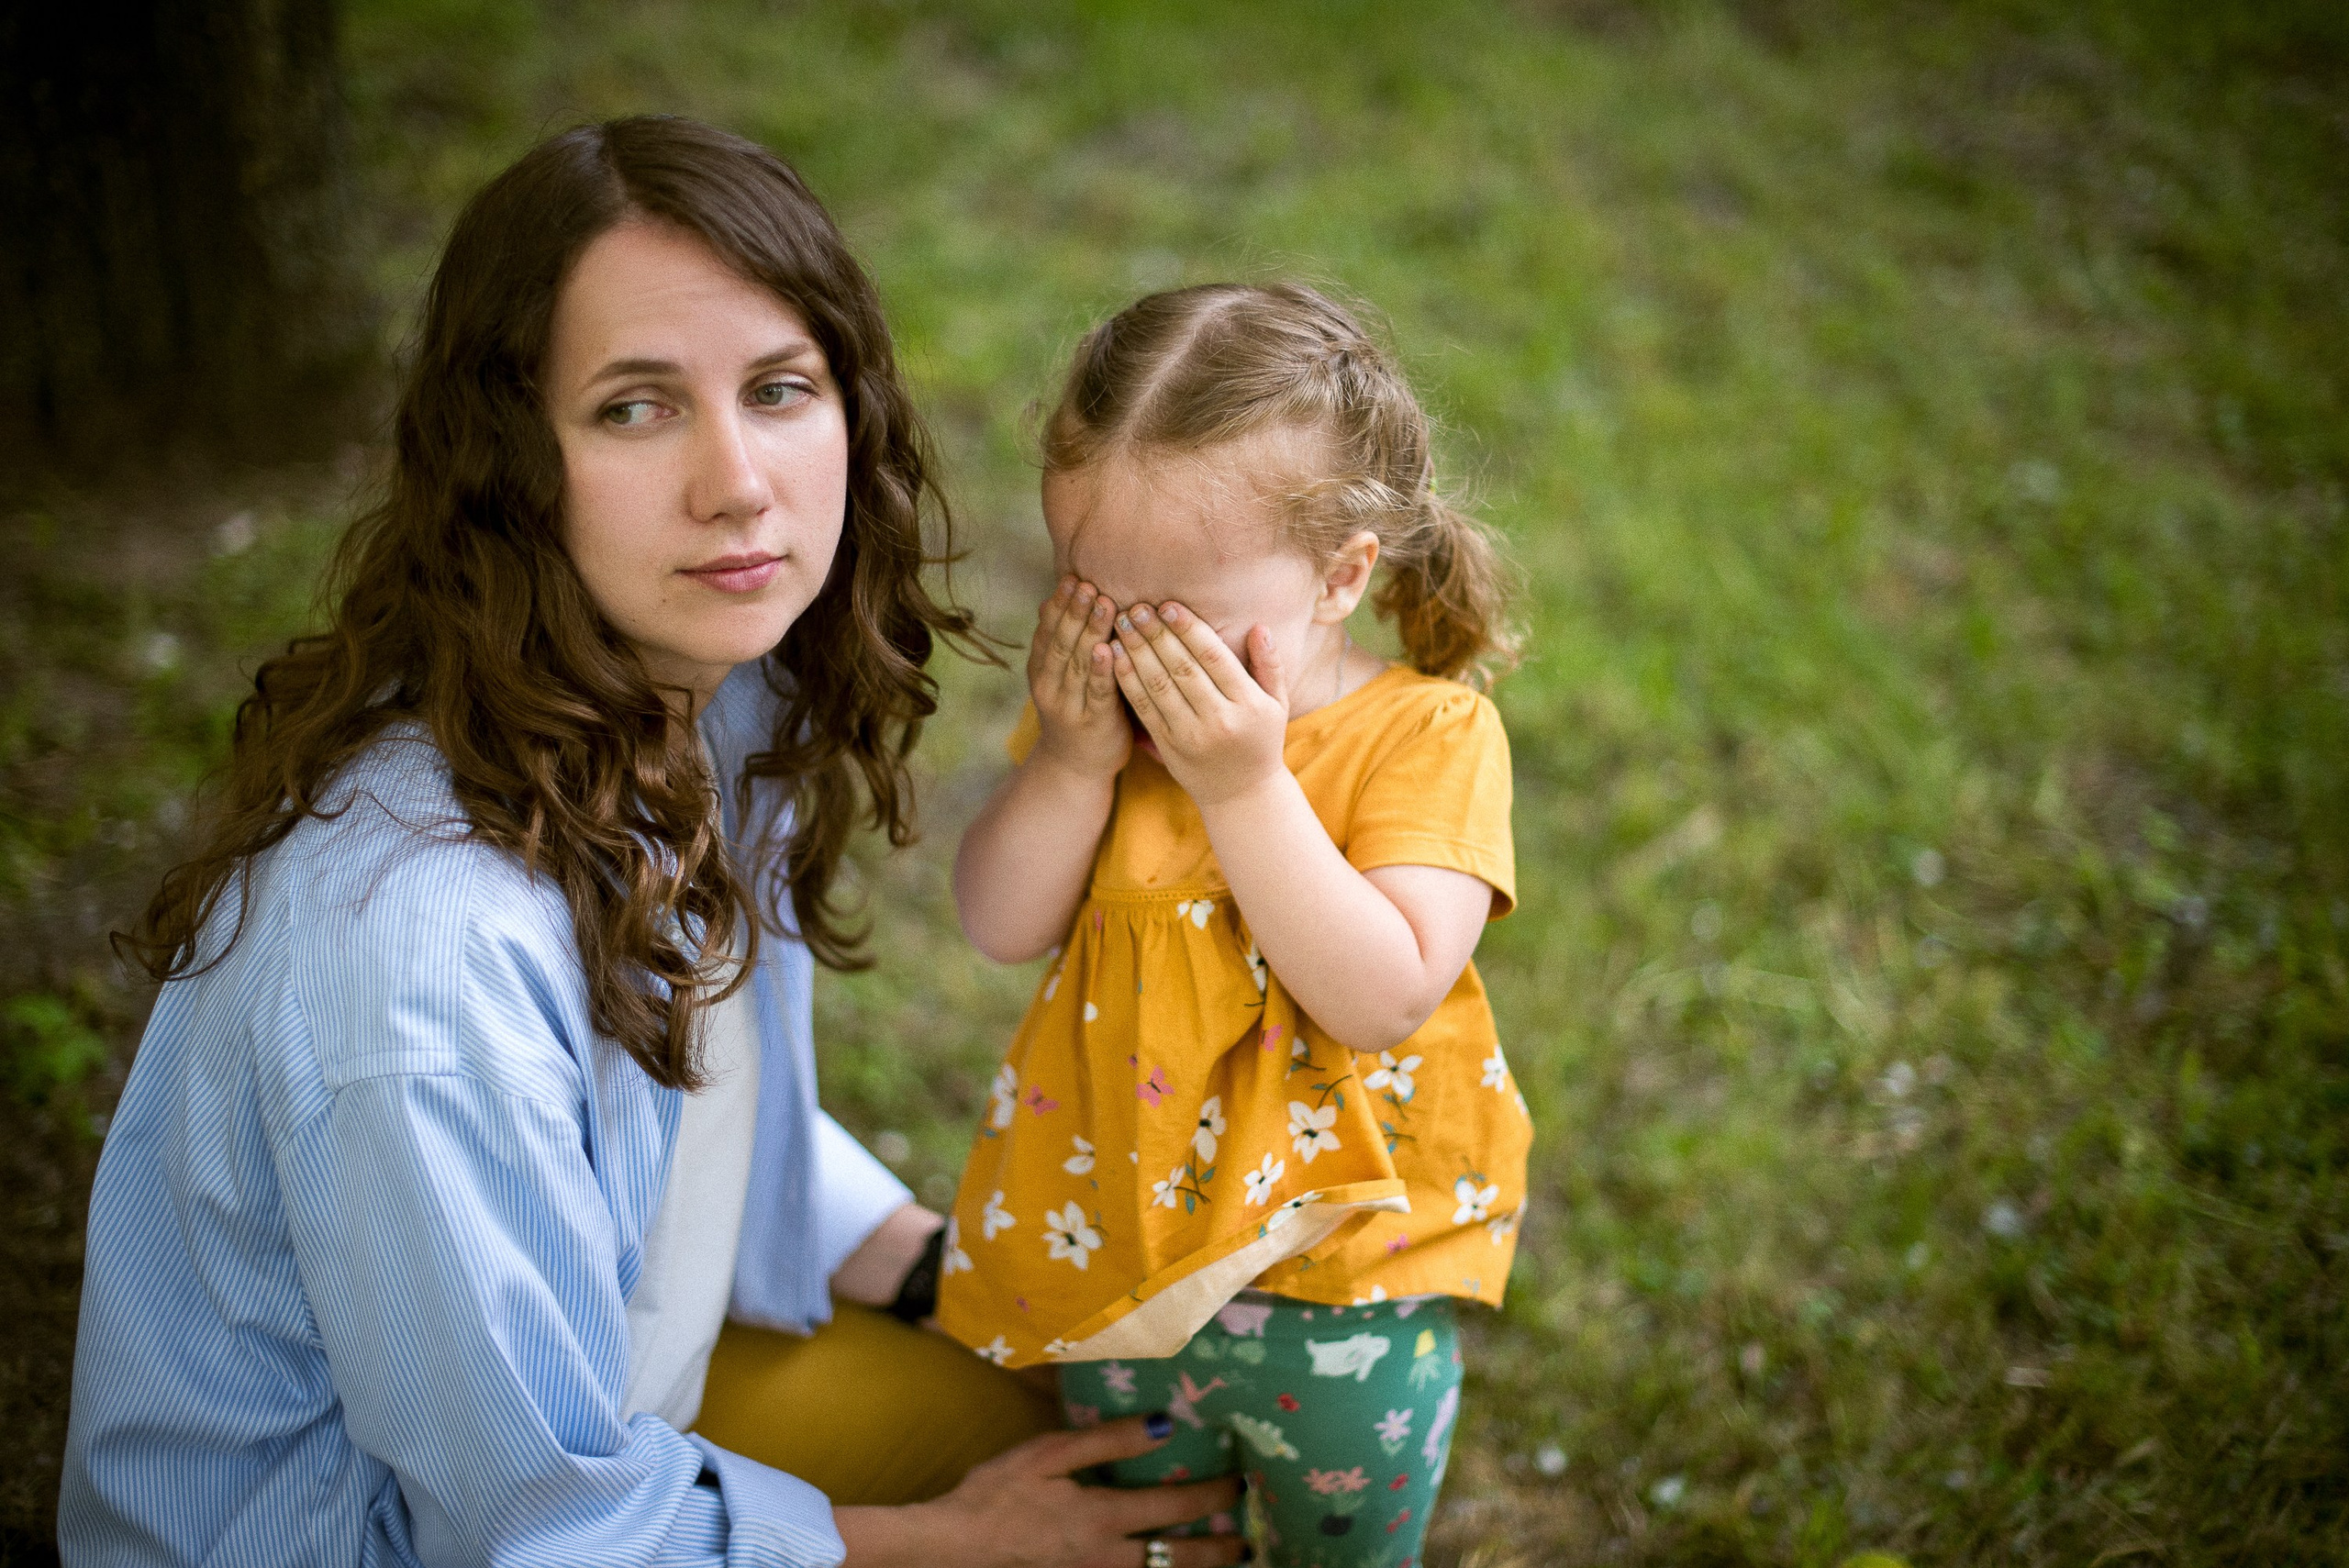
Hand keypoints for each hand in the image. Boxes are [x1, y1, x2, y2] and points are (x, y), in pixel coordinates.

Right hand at [837, 1413, 1246, 1566]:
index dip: (1214, 1496)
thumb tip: (1163, 1424)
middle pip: (1178, 1560)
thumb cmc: (995, 1495)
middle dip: (1219, 1550)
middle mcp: (1108, 1558)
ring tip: (1221, 1563)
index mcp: (1103, 1517)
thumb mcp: (1048, 1454)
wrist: (952, 1550)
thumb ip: (1107, 1440)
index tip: (1239, 1483)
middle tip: (1247, 1541)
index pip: (1175, 1508)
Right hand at [1027, 577, 1131, 780]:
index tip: (1072, 578)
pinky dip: (1101, 670)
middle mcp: (1049, 686)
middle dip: (1074, 611)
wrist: (1074, 767)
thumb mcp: (1059, 676)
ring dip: (1090, 631)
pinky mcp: (1093, 722)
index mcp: (1041, 670)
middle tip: (1088, 584)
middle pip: (1061, 642)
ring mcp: (1069, 705)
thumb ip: (1058, 642)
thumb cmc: (1075, 711)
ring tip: (1102, 603)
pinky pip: (1097, 692)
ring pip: (1078, 663)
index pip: (1047, 631)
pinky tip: (1108, 649)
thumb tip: (1048, 600)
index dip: (1059, 605)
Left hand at [1111, 602, 1289, 806]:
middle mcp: (1219, 719)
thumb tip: (1259, 627)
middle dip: (1157, 634)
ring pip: (1159, 686)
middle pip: (1182, 668)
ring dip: (1136, 652)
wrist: (1241, 795)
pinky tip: (1115, 657)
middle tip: (1137, 607)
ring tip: (1122, 624)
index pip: (1214, 658)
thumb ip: (1270, 665)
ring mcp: (1191, 735)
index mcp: (1248, 704)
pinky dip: (1128, 681)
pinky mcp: (1169, 747)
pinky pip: (1145, 709)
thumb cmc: (1261, 741)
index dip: (1188, 629)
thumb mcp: (1277, 704)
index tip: (1168, 606)